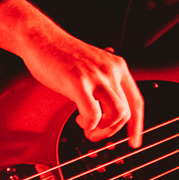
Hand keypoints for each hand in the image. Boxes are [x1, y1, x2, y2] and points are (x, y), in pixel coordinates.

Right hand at [0, 0, 144, 146]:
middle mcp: (111, 70)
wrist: (40, 38)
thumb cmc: (61, 54)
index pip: (137, 101)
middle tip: (96, 135)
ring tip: (87, 128)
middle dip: (112, 131)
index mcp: (117, 66)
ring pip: (117, 115)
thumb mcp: (92, 66)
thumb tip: (108, 113)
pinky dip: (88, 125)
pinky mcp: (78, 82)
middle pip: (127, 112)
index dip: (138, 125)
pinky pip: (93, 115)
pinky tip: (79, 119)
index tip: (134, 141)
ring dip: (102, 130)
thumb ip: (103, 84)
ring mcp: (96, 76)